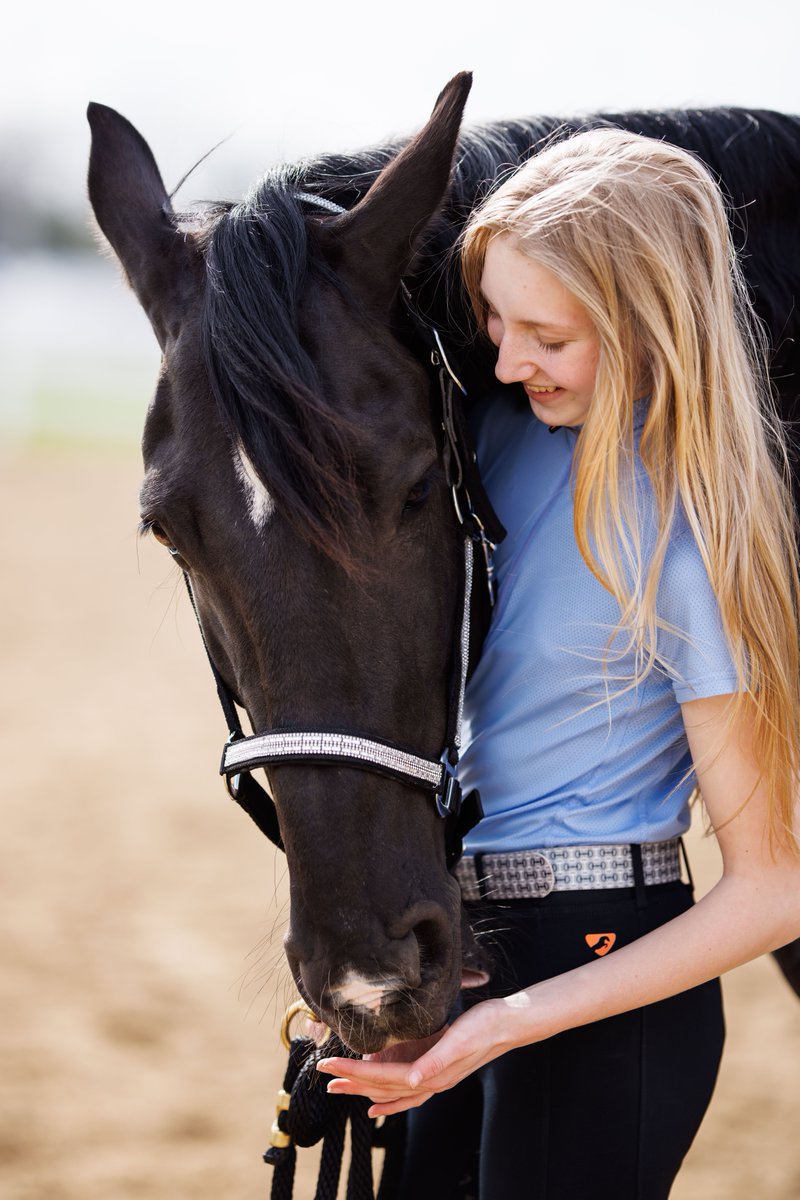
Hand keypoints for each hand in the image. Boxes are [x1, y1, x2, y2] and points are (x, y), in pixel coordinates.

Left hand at [316, 997, 516, 1115]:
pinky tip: (376, 1103)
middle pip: (381, 1087)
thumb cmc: (484, 1027)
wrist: (507, 1024)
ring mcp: (432, 1079)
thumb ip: (436, 1061)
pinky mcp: (435, 1069)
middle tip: (323, 1074)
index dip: (354, 1073)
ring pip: (390, 1091)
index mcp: (430, 1074)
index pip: (382, 1077)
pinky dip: (387, 1099)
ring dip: (363, 1089)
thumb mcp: (459, 1038)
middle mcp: (429, 1081)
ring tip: (339, 1087)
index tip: (329, 1066)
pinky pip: (405, 1091)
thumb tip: (413, 1081)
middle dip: (350, 1082)